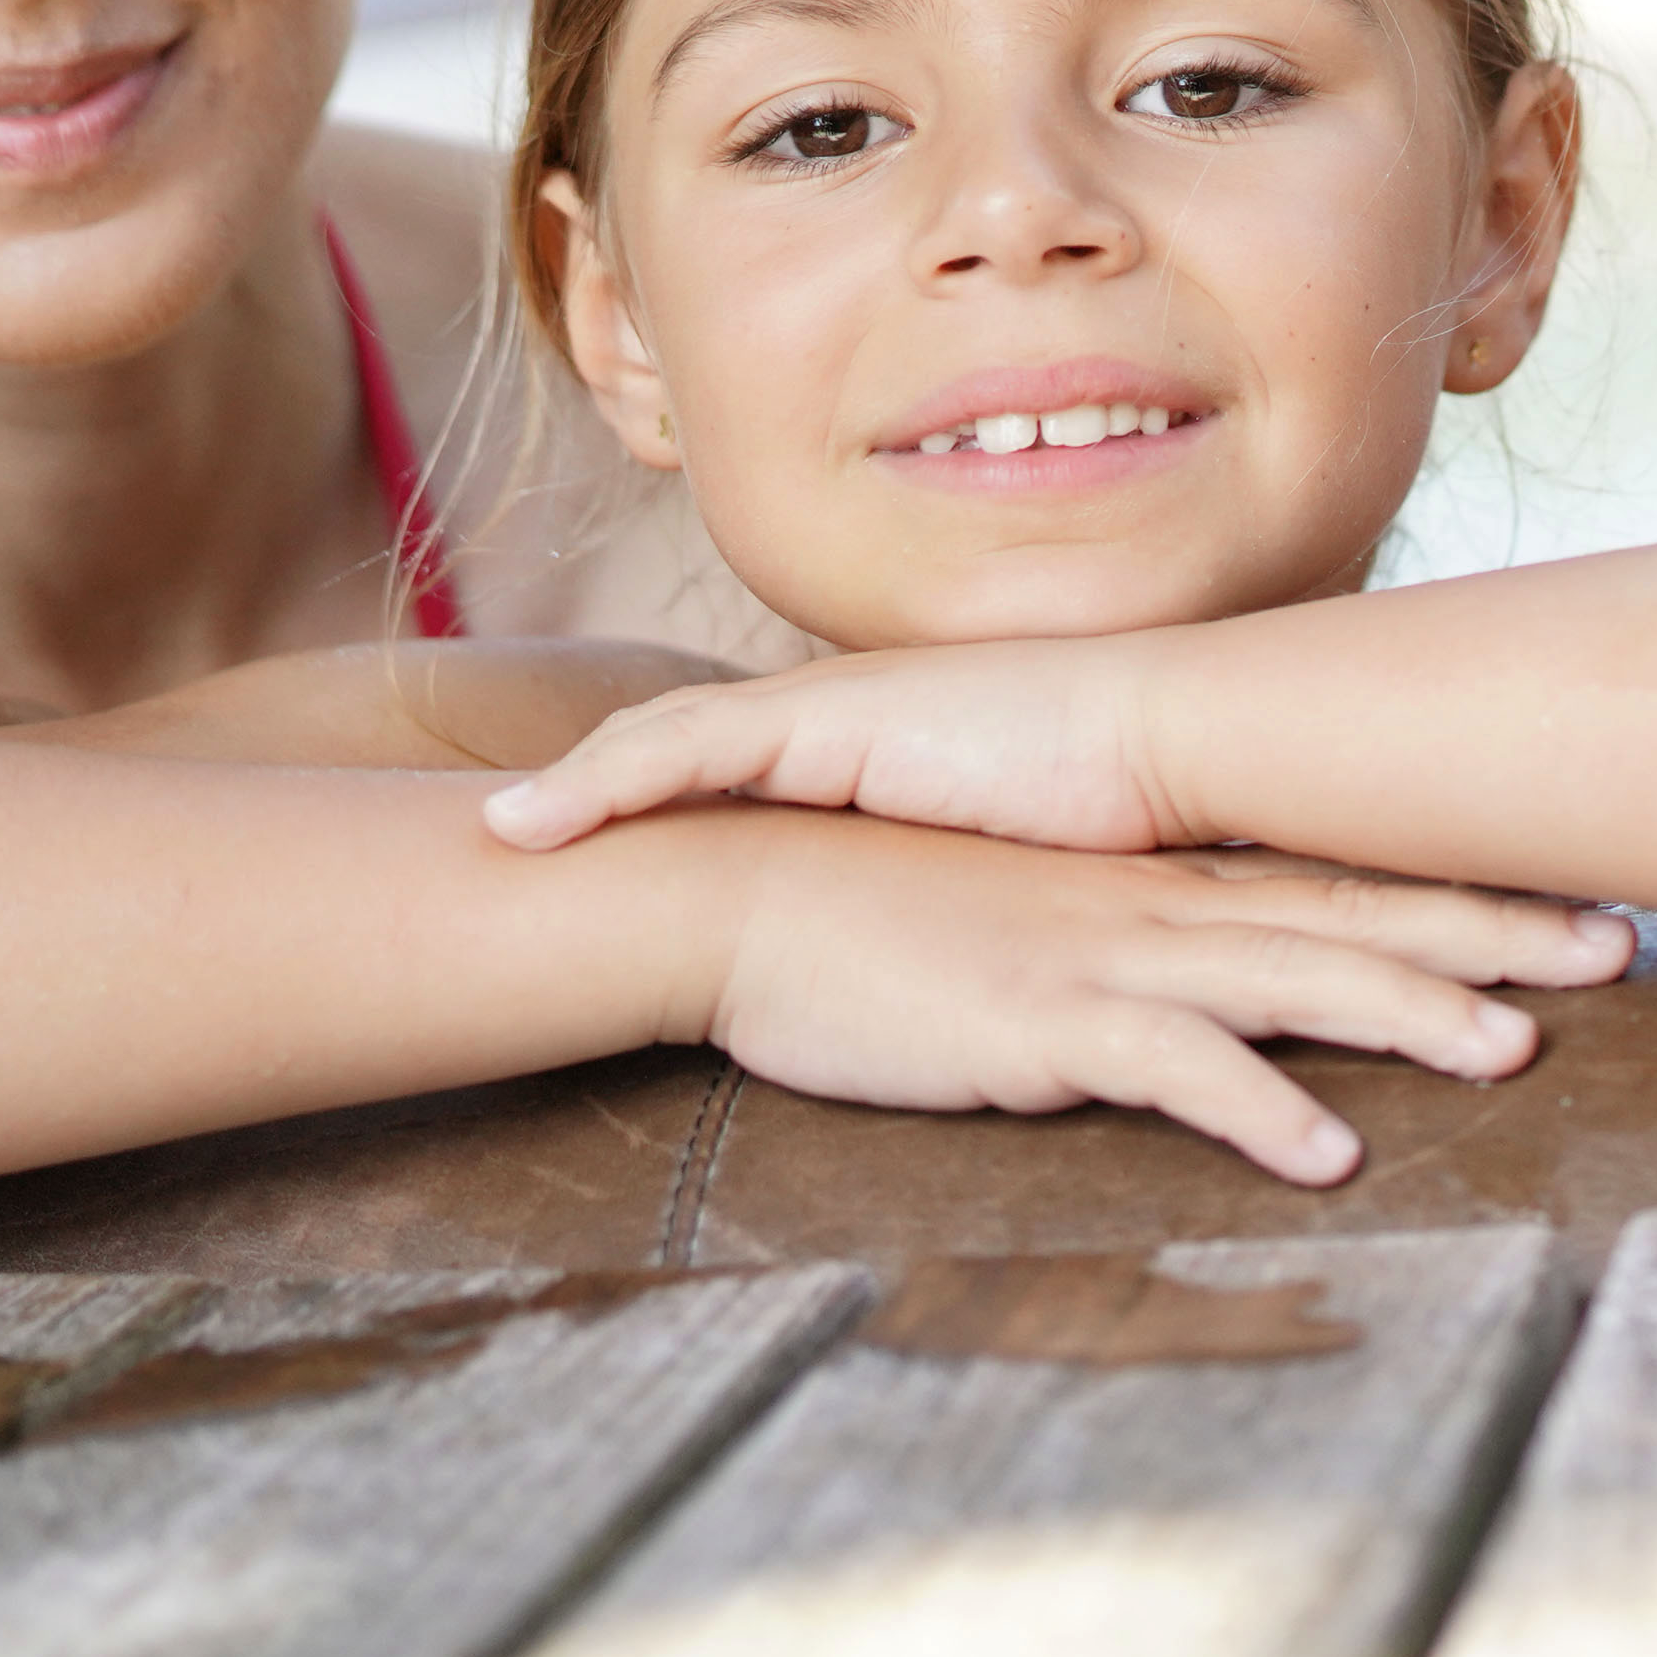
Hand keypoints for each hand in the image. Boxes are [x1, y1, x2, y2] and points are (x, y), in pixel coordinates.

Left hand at [489, 637, 1186, 855]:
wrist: (1160, 740)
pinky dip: (598, 780)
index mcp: (870, 742)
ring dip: (572, 784)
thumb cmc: (1108, 808)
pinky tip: (531, 821)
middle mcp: (833, 714)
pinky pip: (679, 747)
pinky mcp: (824, 722)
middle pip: (673, 736)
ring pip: (658, 737)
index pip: (734, 759)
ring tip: (496, 832)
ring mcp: (824, 711)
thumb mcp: (1001, 859)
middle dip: (587, 781)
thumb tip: (924, 945)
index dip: (651, 790)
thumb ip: (948, 883)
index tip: (585, 839)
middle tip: (502, 829)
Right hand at [699, 813, 1634, 1183]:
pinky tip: (1332, 1151)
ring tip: (1521, 1054)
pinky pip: (1174, 1068)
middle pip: (1355, 916)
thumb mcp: (1016, 921)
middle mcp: (1155, 907)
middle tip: (1621, 951)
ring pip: (1293, 980)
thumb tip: (1180, 983)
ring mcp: (1104, 958)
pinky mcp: (1042, 1019)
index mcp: (1156, 883)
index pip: (1337, 880)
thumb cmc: (868, 908)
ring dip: (1412, 1013)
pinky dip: (1259, 1107)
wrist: (741, 885)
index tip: (1570, 905)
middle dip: (1493, 935)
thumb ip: (1104, 944)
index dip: (1459, 892)